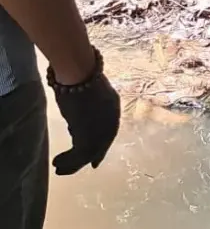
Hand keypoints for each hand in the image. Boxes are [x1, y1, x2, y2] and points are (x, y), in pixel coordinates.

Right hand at [48, 50, 120, 175]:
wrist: (81, 77)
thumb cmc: (84, 81)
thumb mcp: (94, 96)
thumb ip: (93, 111)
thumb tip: (78, 127)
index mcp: (114, 112)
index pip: (108, 136)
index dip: (100, 150)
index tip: (94, 162)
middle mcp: (110, 124)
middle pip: (99, 147)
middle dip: (86, 159)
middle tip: (70, 169)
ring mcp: (100, 130)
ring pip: (88, 153)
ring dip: (73, 163)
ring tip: (59, 168)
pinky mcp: (87, 135)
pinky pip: (79, 153)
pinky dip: (68, 160)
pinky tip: (57, 162)